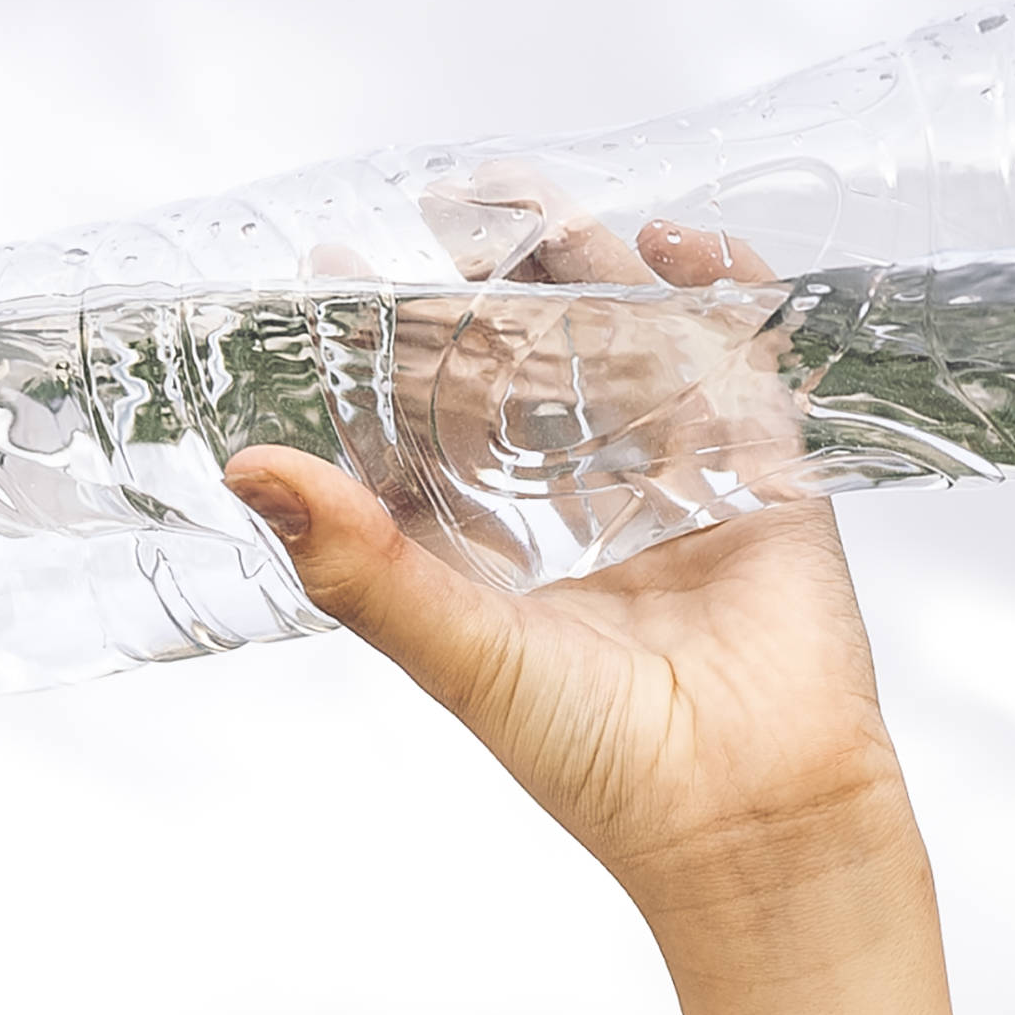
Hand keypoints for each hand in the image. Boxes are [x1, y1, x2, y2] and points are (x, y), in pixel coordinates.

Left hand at [226, 213, 916, 947]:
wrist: (752, 819)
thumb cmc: (604, 765)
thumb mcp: (461, 655)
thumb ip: (360, 568)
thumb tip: (248, 471)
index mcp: (494, 562)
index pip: (420, 435)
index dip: (374, 358)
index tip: (323, 278)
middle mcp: (579, 517)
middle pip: (522, 374)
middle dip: (479, 289)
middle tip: (440, 203)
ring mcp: (676, 489)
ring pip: (621, 352)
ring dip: (583, 271)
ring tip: (532, 195)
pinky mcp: (766, 480)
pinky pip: (740, 366)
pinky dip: (719, 296)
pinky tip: (676, 240)